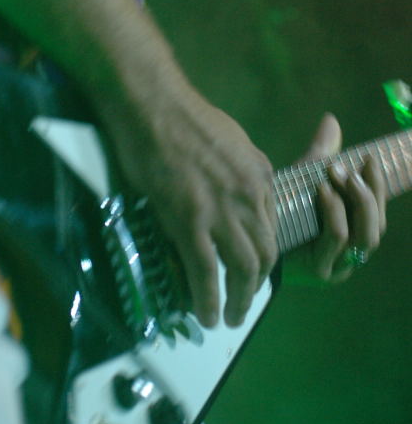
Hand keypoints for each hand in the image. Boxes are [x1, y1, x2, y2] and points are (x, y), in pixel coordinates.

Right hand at [106, 91, 276, 329]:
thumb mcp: (230, 140)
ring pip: (243, 268)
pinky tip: (206, 314)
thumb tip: (236, 190)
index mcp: (259, 175)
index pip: (271, 226)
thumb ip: (240, 170)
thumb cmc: (182, 115)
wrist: (153, 105)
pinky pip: (206, 271)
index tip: (252, 269)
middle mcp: (249, 196)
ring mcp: (221, 210)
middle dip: (258, 285)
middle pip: (266, 253)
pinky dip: (209, 298)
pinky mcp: (189, 220)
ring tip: (231, 318)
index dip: (263, 254)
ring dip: (240, 300)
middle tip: (246, 302)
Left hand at [286, 113, 386, 282]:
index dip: (379, 186)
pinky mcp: (319, 270)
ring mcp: (338, 264)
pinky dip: (334, 212)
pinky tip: (323, 191)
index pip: (379, 212)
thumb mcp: (304, 180)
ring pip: (364, 236)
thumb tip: (331, 120)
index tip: (369, 157)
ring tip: (338, 174)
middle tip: (352, 166)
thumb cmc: (283, 211)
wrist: (250, 242)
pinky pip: (336, 239)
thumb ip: (321, 154)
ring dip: (355, 201)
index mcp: (353, 233)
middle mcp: (352, 252)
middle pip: (376, 226)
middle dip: (369, 193)